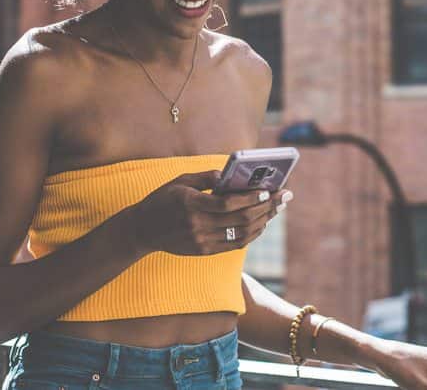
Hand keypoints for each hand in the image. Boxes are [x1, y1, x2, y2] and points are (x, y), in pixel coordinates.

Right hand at [128, 170, 290, 255]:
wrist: (143, 229)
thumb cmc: (163, 199)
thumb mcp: (181, 181)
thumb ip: (206, 177)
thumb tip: (231, 174)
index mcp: (191, 205)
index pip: (228, 204)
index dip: (251, 198)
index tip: (267, 190)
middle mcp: (198, 226)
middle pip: (241, 220)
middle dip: (267, 208)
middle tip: (284, 198)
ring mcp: (202, 242)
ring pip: (242, 234)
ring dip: (264, 221)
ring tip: (276, 209)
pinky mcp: (204, 251)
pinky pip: (235, 244)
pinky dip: (252, 234)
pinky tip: (262, 223)